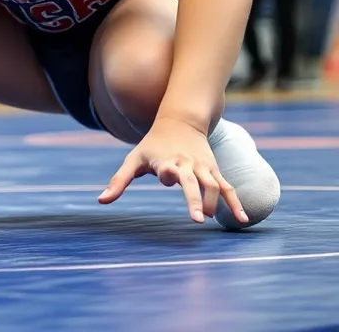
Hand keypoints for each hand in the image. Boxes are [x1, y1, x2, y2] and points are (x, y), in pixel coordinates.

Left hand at [98, 117, 246, 224]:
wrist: (180, 122)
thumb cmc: (152, 145)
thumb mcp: (133, 160)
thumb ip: (119, 181)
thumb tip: (101, 200)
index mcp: (166, 161)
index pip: (168, 170)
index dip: (168, 175)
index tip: (167, 178)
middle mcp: (187, 164)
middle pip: (194, 182)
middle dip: (195, 199)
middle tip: (196, 220)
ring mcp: (203, 167)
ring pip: (214, 184)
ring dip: (215, 202)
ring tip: (210, 220)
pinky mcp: (214, 171)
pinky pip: (227, 187)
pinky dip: (235, 202)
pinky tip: (242, 219)